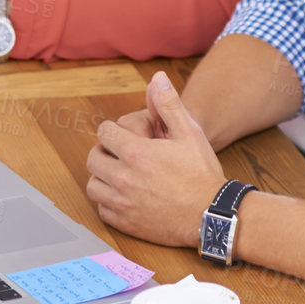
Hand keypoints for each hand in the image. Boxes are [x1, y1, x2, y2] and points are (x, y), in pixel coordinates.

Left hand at [86, 71, 225, 247]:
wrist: (211, 215)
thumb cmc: (201, 174)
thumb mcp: (189, 133)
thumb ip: (169, 104)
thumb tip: (158, 79)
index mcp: (136, 153)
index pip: (104, 132)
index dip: (113, 131)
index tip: (124, 136)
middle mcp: (124, 178)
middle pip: (93, 158)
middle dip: (104, 152)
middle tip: (119, 154)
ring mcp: (123, 203)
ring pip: (93, 186)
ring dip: (102, 178)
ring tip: (119, 175)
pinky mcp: (126, 224)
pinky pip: (102, 210)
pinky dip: (108, 203)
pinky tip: (124, 197)